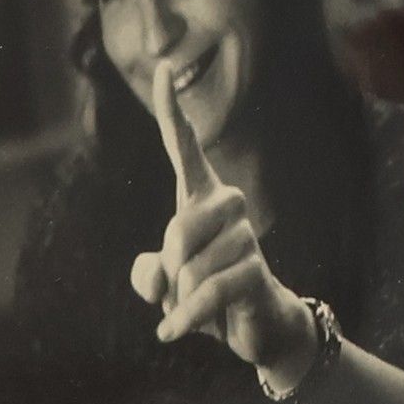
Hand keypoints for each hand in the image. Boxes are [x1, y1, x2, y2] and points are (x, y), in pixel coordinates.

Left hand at [128, 59, 311, 373]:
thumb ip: (147, 275)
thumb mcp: (164, 286)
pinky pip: (209, 291)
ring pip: (191, 268)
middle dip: (169, 268)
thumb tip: (158, 276)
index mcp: (201, 198)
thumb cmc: (205, 295)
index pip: (183, 148)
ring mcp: (245, 237)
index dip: (172, 111)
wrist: (254, 329)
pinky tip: (170, 334)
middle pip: (178, 228)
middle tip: (176, 289)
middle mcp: (228, 207)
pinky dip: (185, 318)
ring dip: (181, 299)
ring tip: (197, 307)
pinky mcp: (255, 272)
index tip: (163, 69)